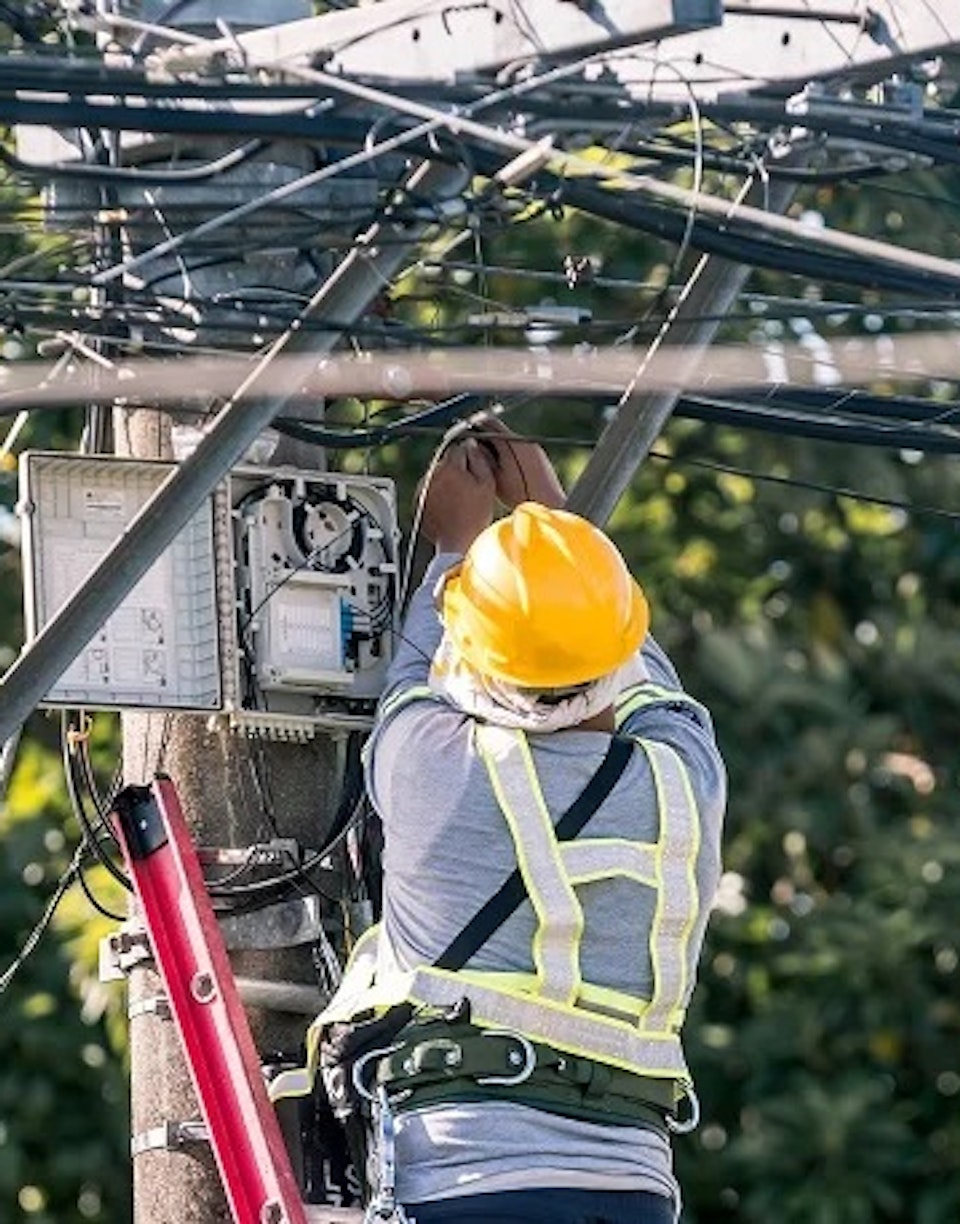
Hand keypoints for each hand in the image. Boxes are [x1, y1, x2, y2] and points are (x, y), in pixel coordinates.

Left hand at [419, 438, 496, 552]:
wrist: (458, 542)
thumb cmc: (475, 515)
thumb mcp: (486, 484)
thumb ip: (479, 459)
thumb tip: (471, 444)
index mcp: (449, 467)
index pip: (458, 449)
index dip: (469, 459)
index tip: (473, 471)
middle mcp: (431, 475)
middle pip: (444, 462)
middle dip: (455, 470)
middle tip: (467, 489)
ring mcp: (422, 489)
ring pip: (435, 477)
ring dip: (444, 483)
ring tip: (457, 502)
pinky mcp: (417, 502)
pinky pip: (427, 491)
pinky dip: (436, 496)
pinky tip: (447, 508)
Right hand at [470, 413, 564, 509]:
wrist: (547, 503)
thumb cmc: (520, 493)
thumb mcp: (495, 475)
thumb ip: (483, 456)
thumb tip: (472, 444)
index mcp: (513, 442)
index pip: (490, 423)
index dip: (475, 426)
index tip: (464, 433)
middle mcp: (525, 441)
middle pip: (500, 430)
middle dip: (485, 435)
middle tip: (470, 445)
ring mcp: (534, 447)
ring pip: (509, 440)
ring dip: (497, 444)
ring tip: (484, 457)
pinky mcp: (539, 456)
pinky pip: (518, 447)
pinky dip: (507, 452)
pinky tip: (501, 465)